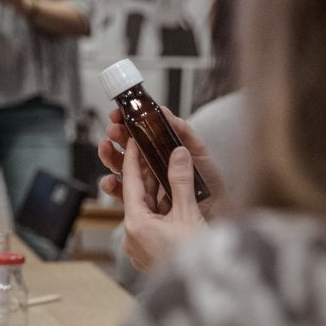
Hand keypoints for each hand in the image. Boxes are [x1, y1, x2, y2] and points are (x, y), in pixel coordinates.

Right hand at [96, 106, 228, 217]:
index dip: (128, 124)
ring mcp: (145, 184)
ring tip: (106, 148)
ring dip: (110, 157)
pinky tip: (110, 180)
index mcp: (163, 152)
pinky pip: (122, 194)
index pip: (141, 134)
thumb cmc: (212, 184)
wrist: (218, 213)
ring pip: (120, 169)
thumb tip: (163, 112)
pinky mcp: (142, 204)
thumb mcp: (198, 152)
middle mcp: (152, 166)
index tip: (119, 115)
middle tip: (112, 130)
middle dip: (116, 138)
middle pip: (126, 149)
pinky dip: (112, 186)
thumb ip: (182, 131)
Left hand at [119, 140, 207, 271]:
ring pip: (147, 211)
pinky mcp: (152, 253)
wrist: (205, 289)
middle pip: (137, 197)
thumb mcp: (189, 214)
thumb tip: (178, 153)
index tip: (133, 142)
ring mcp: (142, 247)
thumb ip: (182, 181)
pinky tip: (173, 197)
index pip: (130, 184)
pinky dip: (162, 208)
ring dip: (156, 191)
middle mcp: (134, 237)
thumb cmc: (196, 257)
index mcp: (136, 225)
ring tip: (164, 168)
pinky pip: (154, 224)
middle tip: (152, 151)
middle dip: (145, 174)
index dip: (132, 160)